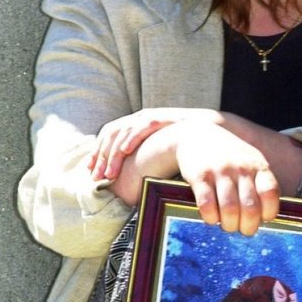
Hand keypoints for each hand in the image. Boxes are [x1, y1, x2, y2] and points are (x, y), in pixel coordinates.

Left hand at [89, 108, 221, 180]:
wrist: (210, 131)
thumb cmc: (183, 146)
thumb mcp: (158, 154)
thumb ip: (143, 162)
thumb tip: (128, 183)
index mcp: (134, 127)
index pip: (108, 137)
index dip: (97, 153)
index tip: (92, 172)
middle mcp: (138, 120)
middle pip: (111, 135)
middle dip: (101, 157)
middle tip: (97, 177)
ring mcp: (150, 117)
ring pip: (123, 131)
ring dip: (113, 153)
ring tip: (109, 173)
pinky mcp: (162, 117)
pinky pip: (143, 126)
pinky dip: (132, 138)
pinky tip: (125, 152)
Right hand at [174, 122, 279, 234]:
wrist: (196, 134)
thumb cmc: (228, 156)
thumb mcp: (250, 163)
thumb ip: (259, 185)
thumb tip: (264, 219)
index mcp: (258, 166)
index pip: (271, 193)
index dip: (269, 212)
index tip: (263, 218)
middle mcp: (241, 168)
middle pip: (250, 208)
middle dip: (248, 227)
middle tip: (243, 229)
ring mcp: (220, 171)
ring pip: (229, 210)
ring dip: (229, 225)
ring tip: (227, 224)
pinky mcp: (199, 176)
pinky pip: (207, 205)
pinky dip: (211, 217)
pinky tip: (211, 217)